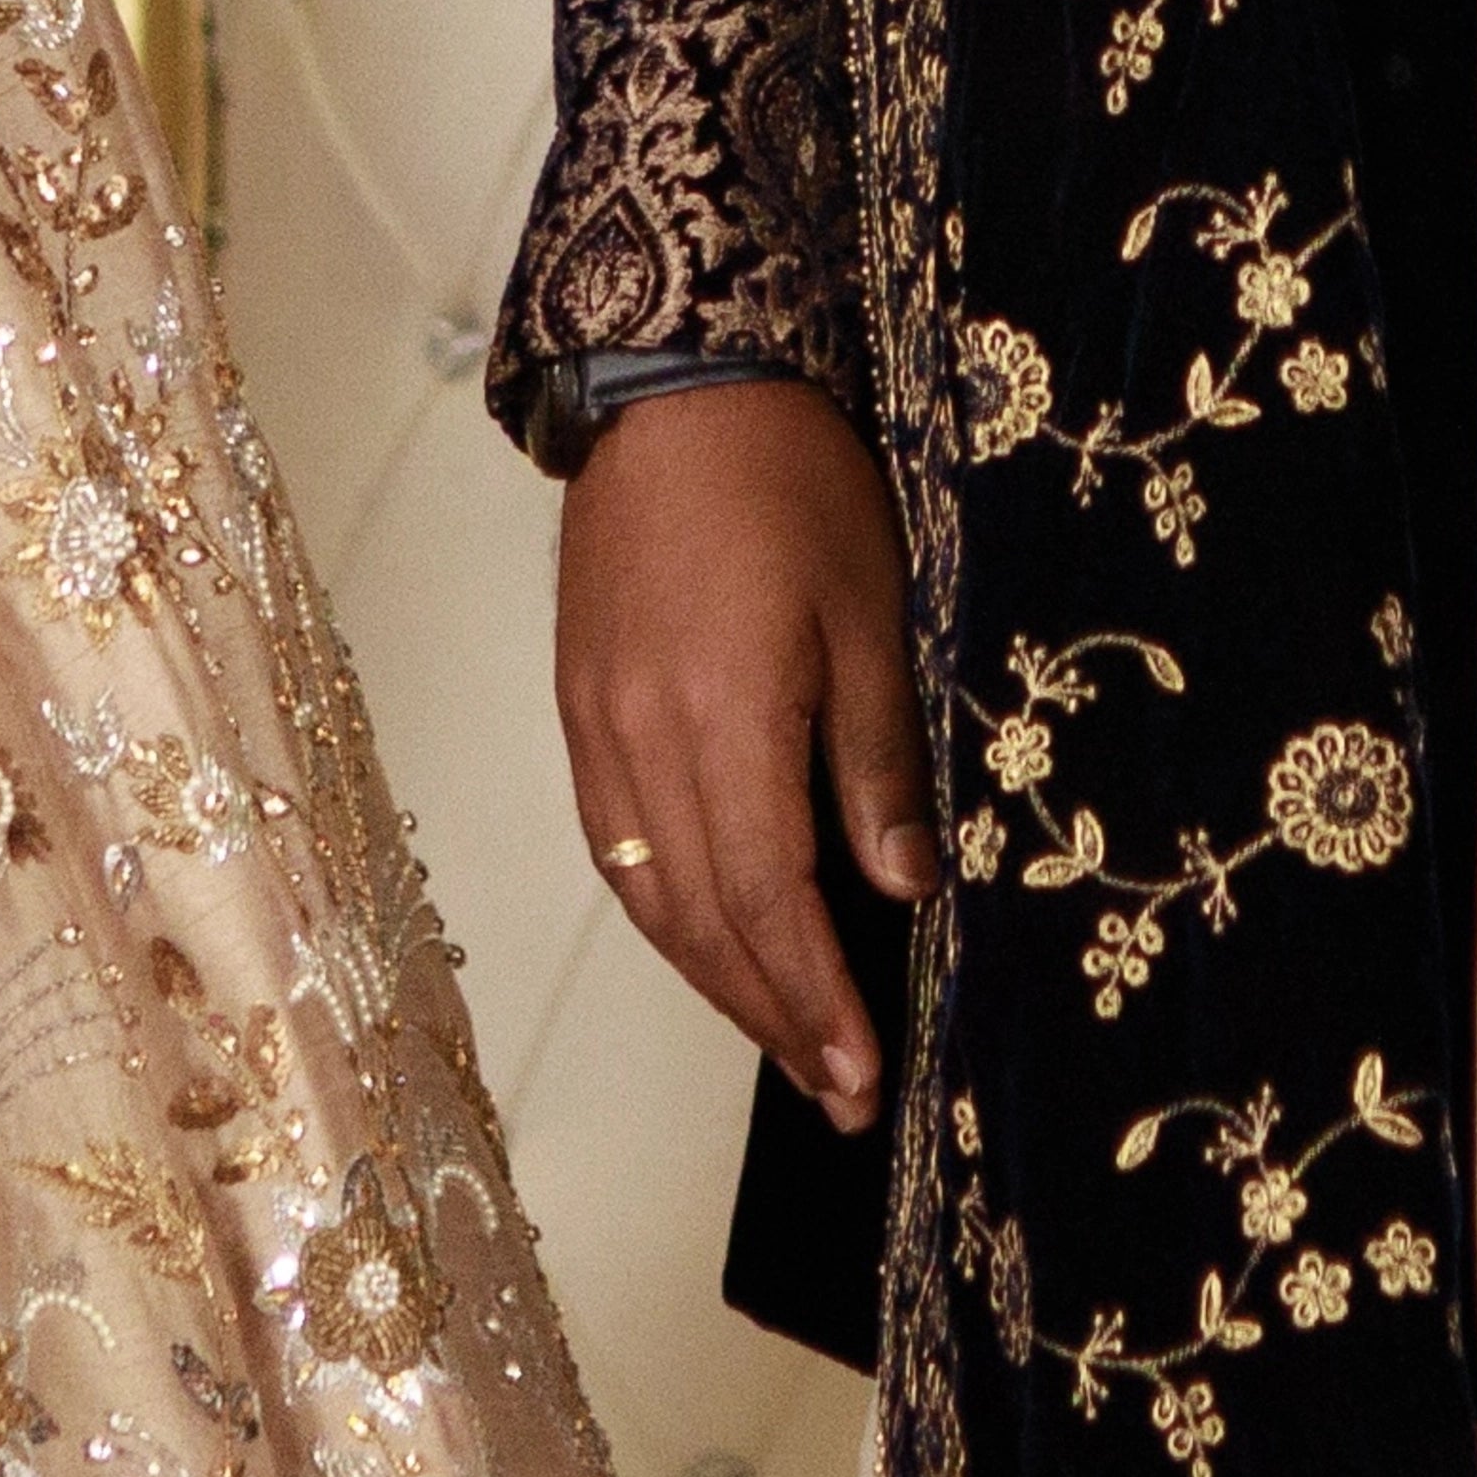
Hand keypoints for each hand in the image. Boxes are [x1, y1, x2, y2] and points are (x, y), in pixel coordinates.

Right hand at [555, 377, 937, 1127]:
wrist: (667, 384)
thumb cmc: (787, 483)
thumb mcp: (870, 614)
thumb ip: (875, 761)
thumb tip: (897, 889)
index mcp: (722, 717)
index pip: (765, 898)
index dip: (814, 996)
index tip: (860, 1074)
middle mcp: (641, 736)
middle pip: (698, 915)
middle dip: (769, 1014)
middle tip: (835, 1092)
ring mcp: (596, 720)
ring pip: (645, 889)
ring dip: (712, 976)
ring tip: (780, 1037)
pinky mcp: (579, 698)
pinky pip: (613, 838)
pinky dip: (660, 908)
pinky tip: (703, 936)